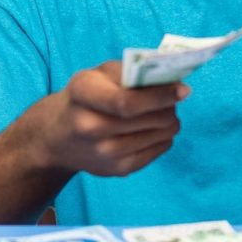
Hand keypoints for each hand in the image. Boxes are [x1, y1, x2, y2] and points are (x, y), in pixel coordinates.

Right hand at [21, 60, 186, 176]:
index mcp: (83, 94)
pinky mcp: (118, 169)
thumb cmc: (85, 97)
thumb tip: (171, 79)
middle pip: (149, 119)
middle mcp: (90, 126)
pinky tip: (153, 128)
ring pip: (160, 135)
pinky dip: (165, 136)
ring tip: (163, 112)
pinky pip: (159, 150)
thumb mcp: (97, 74)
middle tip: (174, 98)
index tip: (184, 90)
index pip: (127, 101)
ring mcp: (104, 153)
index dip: (160, 96)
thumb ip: (130, 72)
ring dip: (170, 121)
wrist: (57, 137)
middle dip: (170, 106)